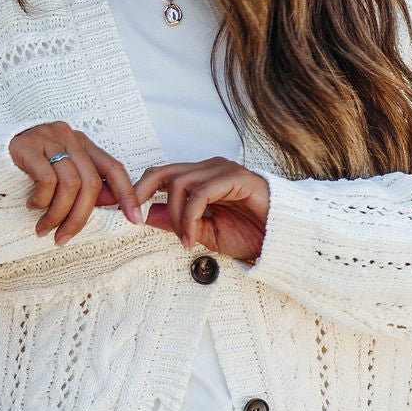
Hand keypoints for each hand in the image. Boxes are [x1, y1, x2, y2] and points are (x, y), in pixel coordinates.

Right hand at [9, 123, 143, 244]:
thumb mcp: (60, 175)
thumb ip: (84, 186)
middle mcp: (69, 137)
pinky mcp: (27, 146)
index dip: (127, 194)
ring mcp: (48, 138)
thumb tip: (113, 204)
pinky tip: (31, 205)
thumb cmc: (25, 169)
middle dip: (80, 217)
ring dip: (58, 214)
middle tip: (63, 239)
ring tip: (44, 228)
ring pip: (70, 184)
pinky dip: (42, 200)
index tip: (135, 220)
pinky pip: (47, 180)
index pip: (114, 168)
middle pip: (91, 183)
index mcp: (82, 143)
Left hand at [105, 157, 269, 263]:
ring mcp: (222, 171)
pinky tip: (192, 238)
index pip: (160, 175)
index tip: (128, 216)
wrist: (283, 240)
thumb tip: (146, 214)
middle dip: (142, 194)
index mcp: (200, 179)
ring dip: (174, 217)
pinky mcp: (235, 178)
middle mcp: (209, 169)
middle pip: (162, 172)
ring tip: (184, 239)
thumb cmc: (250, 235)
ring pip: (179, 183)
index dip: (139, 192)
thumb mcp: (203, 233)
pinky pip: (200, 193)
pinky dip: (189, 218)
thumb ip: (176, 222)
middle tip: (135, 220)